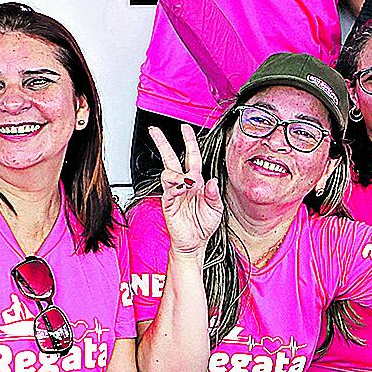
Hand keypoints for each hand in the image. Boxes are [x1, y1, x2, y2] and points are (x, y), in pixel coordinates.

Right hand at [149, 123, 222, 252]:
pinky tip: (181, 189)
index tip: (185, 128)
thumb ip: (214, 195)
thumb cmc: (204, 225)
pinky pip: (167, 191)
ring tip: (187, 182)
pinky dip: (174, 188)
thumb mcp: (216, 208)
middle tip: (154, 131)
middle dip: (163, 144)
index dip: (189, 142)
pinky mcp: (168, 204)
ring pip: (168, 173)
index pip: (192, 157)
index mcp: (196, 182)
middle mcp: (184, 184)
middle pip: (170, 159)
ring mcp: (174, 193)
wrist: (195, 243)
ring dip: (177, 174)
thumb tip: (212, 181)